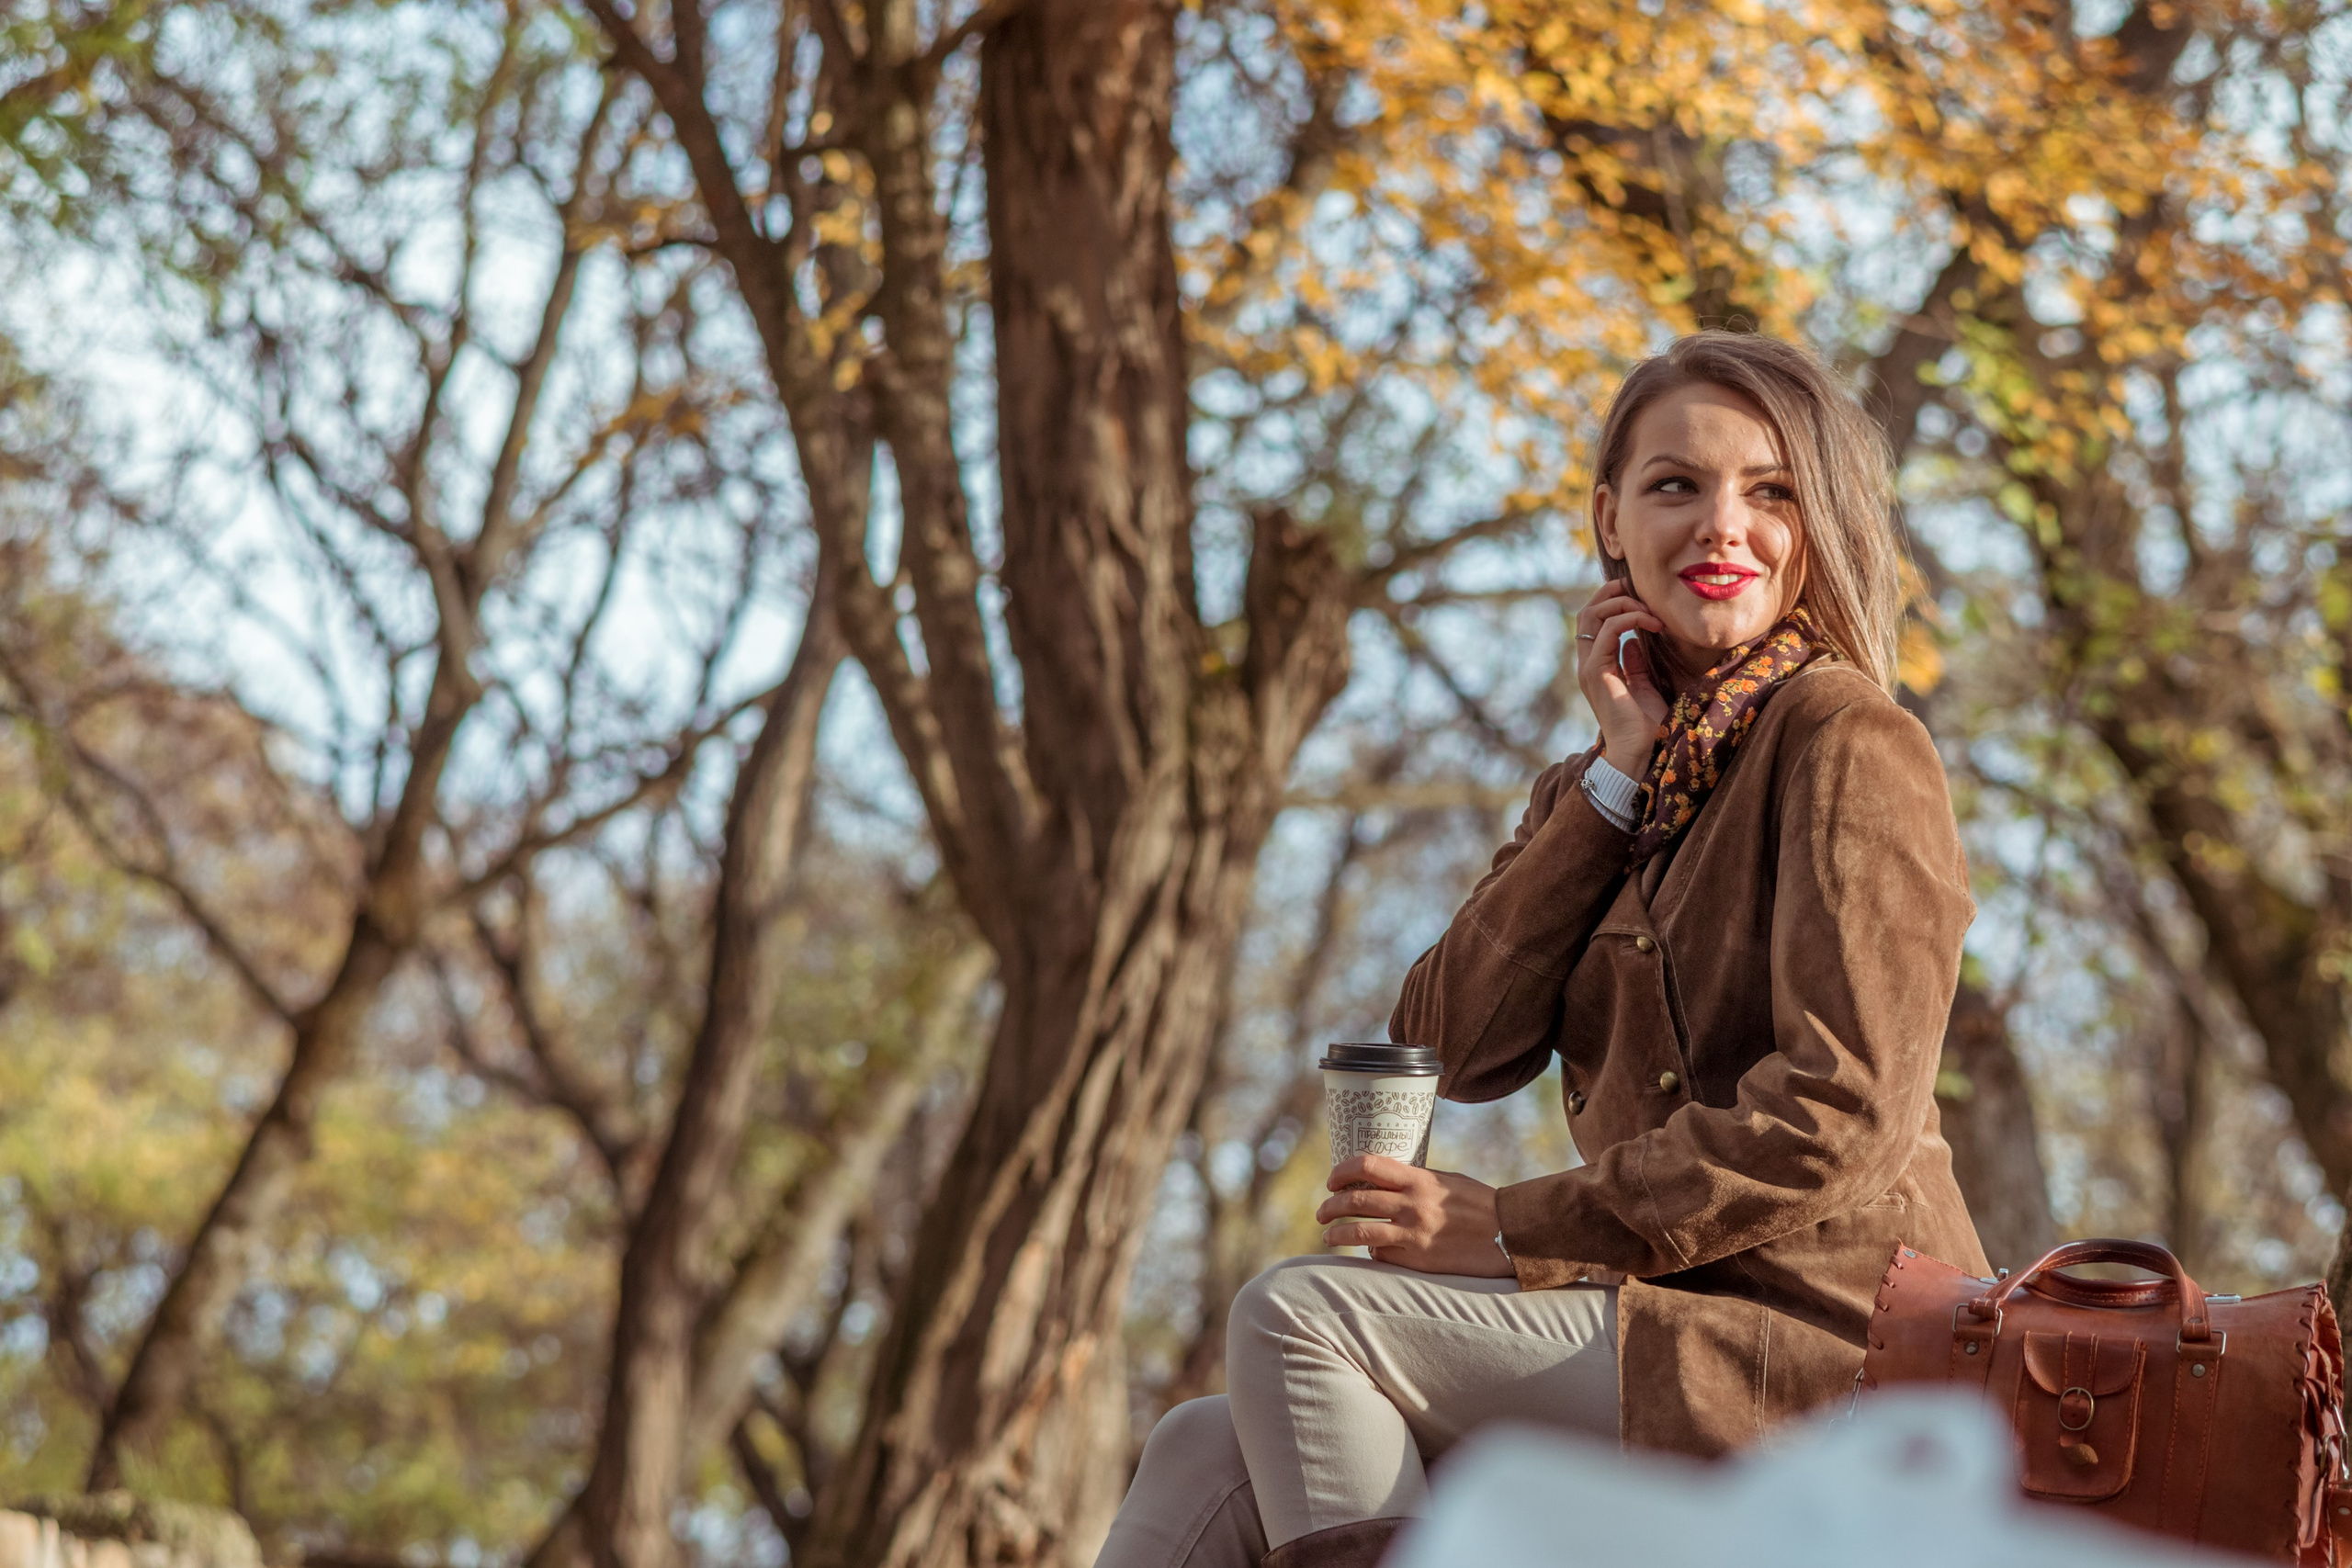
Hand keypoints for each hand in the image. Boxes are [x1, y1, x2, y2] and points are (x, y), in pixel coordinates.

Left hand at [1317, 1155, 1512, 1276]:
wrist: (1509, 1235)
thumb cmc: (1477, 1204)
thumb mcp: (1445, 1181)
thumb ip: (1412, 1181)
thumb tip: (1378, 1184)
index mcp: (1418, 1179)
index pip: (1366, 1165)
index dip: (1341, 1171)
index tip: (1332, 1180)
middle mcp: (1412, 1205)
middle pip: (1354, 1201)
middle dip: (1330, 1207)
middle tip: (1322, 1212)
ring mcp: (1413, 1234)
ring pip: (1358, 1233)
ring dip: (1336, 1235)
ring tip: (1328, 1236)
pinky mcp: (1418, 1260)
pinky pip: (1382, 1255)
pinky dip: (1372, 1253)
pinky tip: (1371, 1252)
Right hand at [1575, 582, 1668, 778]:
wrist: (1639, 752)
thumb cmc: (1646, 726)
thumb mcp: (1644, 686)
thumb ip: (1635, 664)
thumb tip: (1635, 641)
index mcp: (1597, 666)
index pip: (1595, 620)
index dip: (1613, 600)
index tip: (1643, 597)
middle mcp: (1587, 663)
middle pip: (1588, 611)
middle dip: (1613, 592)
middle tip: (1641, 588)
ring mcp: (1589, 667)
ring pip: (1592, 615)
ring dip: (1623, 603)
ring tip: (1651, 610)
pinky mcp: (1597, 672)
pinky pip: (1609, 630)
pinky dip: (1631, 619)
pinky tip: (1653, 624)